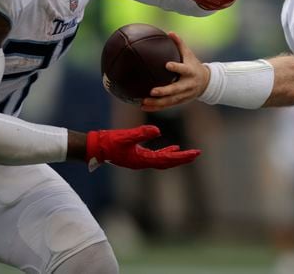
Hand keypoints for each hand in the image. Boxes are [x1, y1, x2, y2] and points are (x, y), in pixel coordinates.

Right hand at [85, 125, 199, 169]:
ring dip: (175, 156)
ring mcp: (140, 160)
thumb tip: (158, 130)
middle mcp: (143, 163)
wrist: (95, 147)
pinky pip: (156, 156)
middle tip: (197, 153)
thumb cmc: (108, 142)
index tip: (195, 153)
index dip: (182, 157)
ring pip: (163, 160)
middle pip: (168, 162)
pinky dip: (165, 152)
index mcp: (143, 160)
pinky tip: (171, 147)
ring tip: (187, 152)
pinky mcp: (137, 155)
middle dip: (183, 158)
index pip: (167, 160)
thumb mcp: (125, 136)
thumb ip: (141, 133)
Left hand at [141, 32, 208, 111]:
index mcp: (190, 72)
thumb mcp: (189, 54)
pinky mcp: (180, 101)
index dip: (176, 68)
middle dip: (164, 92)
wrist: (206, 83)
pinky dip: (156, 107)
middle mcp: (188, 85)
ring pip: (170, 101)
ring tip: (143, 102)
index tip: (167, 65)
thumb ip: (180, 44)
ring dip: (157, 103)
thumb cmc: (194, 65)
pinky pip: (167, 106)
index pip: (183, 69)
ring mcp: (184, 95)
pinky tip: (143, 107)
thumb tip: (170, 32)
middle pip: (176, 89)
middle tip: (152, 91)